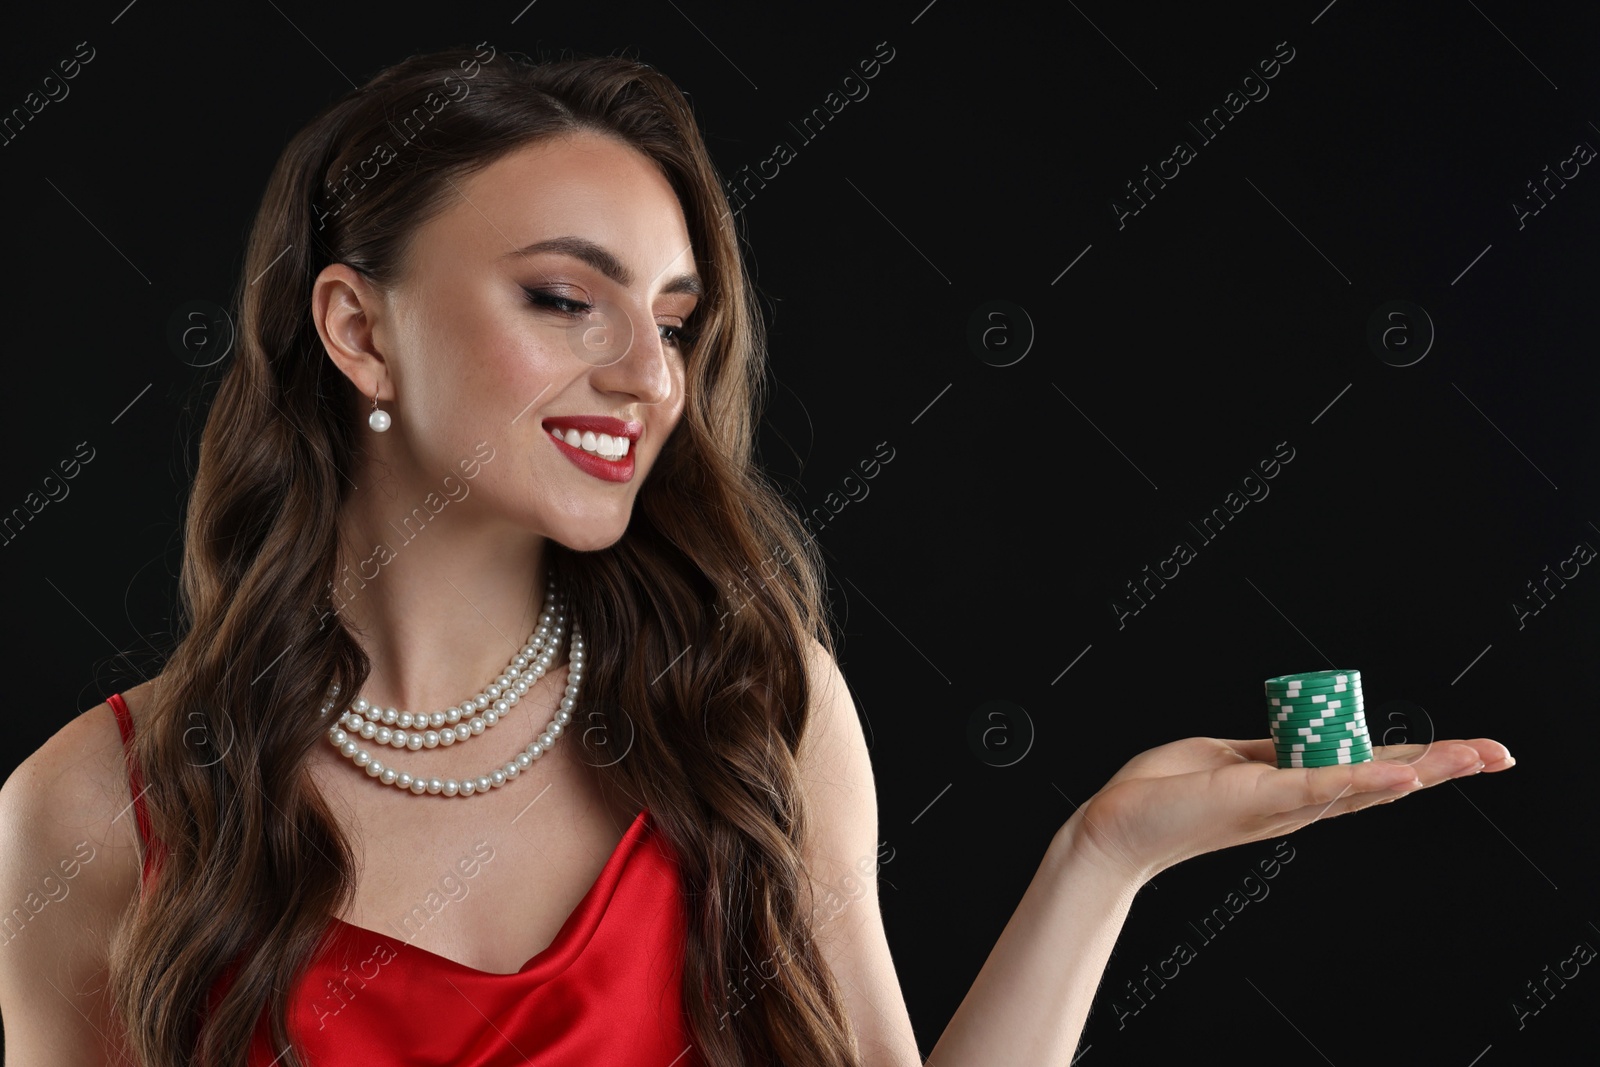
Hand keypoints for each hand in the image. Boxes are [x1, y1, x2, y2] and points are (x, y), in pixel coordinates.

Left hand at [1065, 736, 1514, 884]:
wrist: (1115, 825)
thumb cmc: (1161, 792)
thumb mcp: (1226, 756)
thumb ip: (1268, 749)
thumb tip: (1298, 732)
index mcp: (1292, 787)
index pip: (1368, 770)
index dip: (1416, 758)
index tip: (1464, 749)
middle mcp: (1299, 801)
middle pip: (1385, 781)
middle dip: (1444, 765)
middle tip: (1500, 754)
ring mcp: (1284, 802)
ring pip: (1366, 784)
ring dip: (1424, 768)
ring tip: (1473, 757)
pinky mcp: (1262, 796)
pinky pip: (1322, 787)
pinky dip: (1365, 780)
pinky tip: (1405, 775)